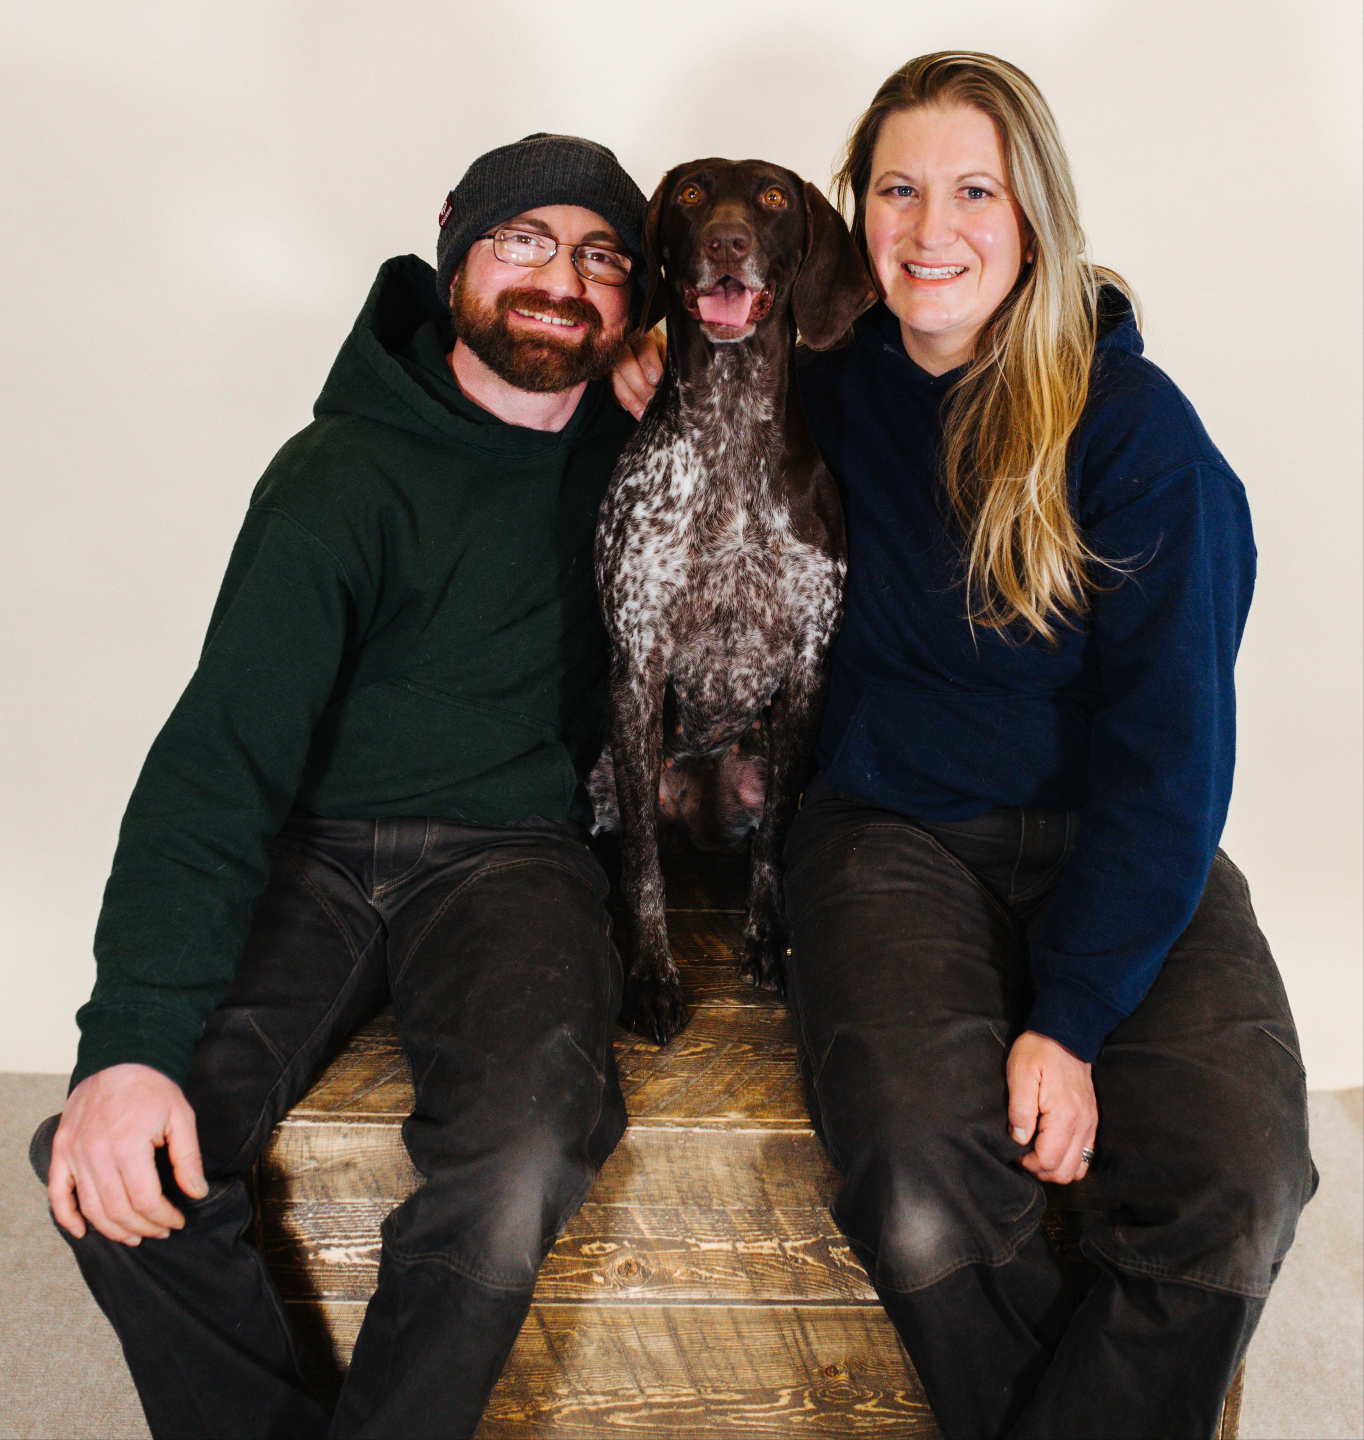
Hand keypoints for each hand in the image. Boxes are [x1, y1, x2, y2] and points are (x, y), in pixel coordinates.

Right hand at [49, 1063, 208, 1244]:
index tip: (176, 1219)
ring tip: (133, 1236)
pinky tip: (84, 1230)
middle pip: (118, 1210)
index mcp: (128, 1146)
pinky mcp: (61, 1152)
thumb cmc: (152, 1088)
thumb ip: (188, 1158)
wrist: (119, 1060)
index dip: (163, 1216)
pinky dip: (67, 1217)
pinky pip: (57, 1194)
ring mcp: (74, 1154)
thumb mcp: (181, 1118)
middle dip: (143, 1227)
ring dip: (112, 1229)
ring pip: (90, 1208)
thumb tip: (197, 1192)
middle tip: (160, 1230)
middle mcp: (96, 1154)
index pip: (145, 1200)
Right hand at [611, 327, 665, 419]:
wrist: (634, 339)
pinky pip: (609, 388)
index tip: (656, 380)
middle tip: (652, 402)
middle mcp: (621, 343)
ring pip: (616, 379)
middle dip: (640, 387)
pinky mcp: (603, 372)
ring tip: (643, 415)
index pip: (643, 346)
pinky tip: (629, 410)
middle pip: (625, 364)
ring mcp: (609, 358)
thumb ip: (665, 359)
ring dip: (631, 399)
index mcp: (640, 331)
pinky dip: (619, 400)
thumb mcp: (663, 346)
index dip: (649, 363)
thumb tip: (667, 380)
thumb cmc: (654, 346)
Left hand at [1006, 1030, 1097, 1183]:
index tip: (1014, 1151)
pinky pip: (1086, 1155)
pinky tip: (1052, 1146)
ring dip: (1056, 1168)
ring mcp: (1090, 1124)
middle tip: (1023, 1155)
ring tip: (1036, 1153)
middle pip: (1065, 1172)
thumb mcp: (1020, 1073)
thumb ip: (1019, 1109)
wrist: (1065, 1035)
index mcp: (1065, 1116)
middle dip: (1041, 1170)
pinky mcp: (1091, 1121)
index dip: (1028, 1163)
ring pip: (1078, 1169)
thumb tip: (1018, 1139)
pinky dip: (1069, 1159)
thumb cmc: (1039, 1052)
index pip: (1049, 1161)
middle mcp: (1083, 1125)